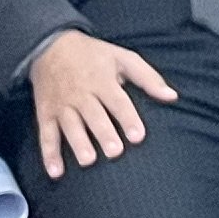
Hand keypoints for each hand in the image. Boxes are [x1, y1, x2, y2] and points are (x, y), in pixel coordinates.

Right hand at [29, 28, 175, 175]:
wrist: (50, 46)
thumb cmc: (94, 56)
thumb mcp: (123, 58)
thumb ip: (148, 78)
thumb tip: (173, 96)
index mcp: (102, 81)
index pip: (117, 101)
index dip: (128, 118)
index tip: (138, 136)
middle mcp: (81, 94)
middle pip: (94, 115)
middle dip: (104, 133)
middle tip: (114, 151)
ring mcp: (62, 105)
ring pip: (70, 125)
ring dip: (78, 143)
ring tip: (88, 160)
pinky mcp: (46, 113)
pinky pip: (46, 134)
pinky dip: (49, 154)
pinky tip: (55, 172)